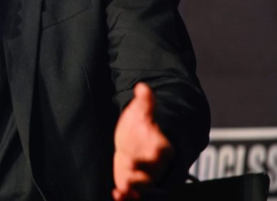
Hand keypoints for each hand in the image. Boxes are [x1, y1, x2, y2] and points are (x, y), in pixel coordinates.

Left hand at [112, 83, 173, 200]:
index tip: (142, 156)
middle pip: (153, 173)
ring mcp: (147, 177)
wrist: (138, 142)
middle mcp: (156, 165)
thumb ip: (144, 102)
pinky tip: (116, 194)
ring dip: (134, 190)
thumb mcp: (141, 113)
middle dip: (142, 176)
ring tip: (122, 190)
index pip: (160, 151)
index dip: (152, 154)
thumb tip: (142, 86)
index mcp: (161, 146)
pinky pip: (133, 194)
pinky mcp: (135, 185)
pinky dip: (125, 196)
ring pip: (144, 187)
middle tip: (129, 176)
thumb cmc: (141, 128)